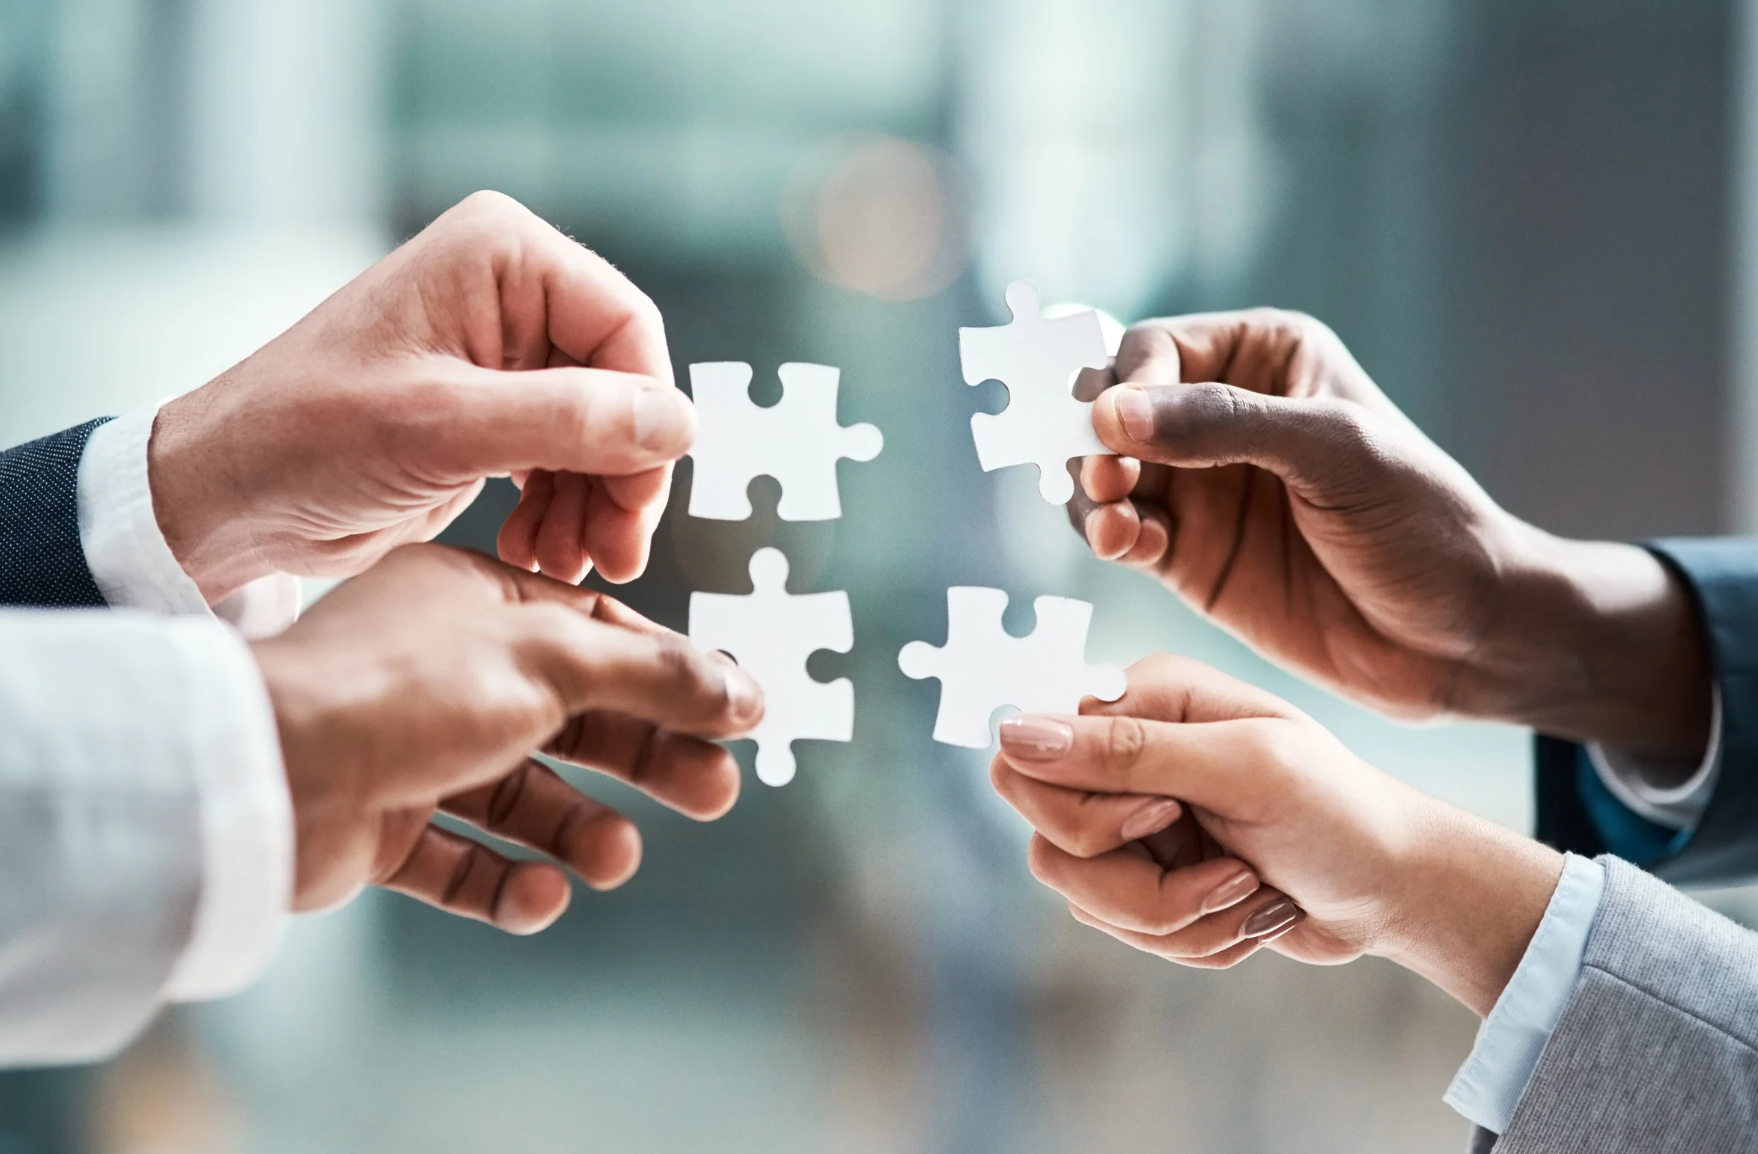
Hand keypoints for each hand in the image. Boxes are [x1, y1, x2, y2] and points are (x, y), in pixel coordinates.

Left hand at [149, 190, 690, 601]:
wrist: (226, 497)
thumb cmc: (304, 437)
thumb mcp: (445, 428)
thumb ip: (571, 420)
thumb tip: (678, 422)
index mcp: (501, 257)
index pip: (627, 327)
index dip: (647, 417)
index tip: (641, 497)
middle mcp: (509, 293)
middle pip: (623, 385)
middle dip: (622, 475)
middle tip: (614, 552)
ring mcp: (503, 355)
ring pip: (603, 430)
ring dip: (597, 504)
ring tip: (568, 564)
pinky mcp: (492, 412)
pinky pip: (567, 458)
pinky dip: (565, 509)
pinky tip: (539, 551)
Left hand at [249, 543, 763, 933]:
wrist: (262, 772)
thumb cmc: (400, 688)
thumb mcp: (552, 658)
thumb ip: (655, 676)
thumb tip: (742, 691)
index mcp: (475, 599)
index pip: (597, 631)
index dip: (671, 674)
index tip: (737, 713)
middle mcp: (444, 669)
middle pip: (571, 715)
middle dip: (644, 757)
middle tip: (716, 792)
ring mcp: (408, 748)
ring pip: (520, 795)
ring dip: (578, 830)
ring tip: (616, 858)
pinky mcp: (378, 825)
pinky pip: (460, 861)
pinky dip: (505, 884)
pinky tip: (540, 897)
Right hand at [990, 654, 1563, 1015]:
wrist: (1396, 890)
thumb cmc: (1338, 812)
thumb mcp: (1242, 770)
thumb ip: (1126, 751)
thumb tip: (1011, 731)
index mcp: (1142, 698)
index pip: (1029, 756)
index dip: (1087, 809)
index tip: (1170, 817)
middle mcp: (1124, 754)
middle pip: (1049, 838)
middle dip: (1140, 885)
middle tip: (1224, 874)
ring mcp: (1130, 821)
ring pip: (1081, 894)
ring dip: (1176, 918)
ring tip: (1249, 895)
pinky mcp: (1146, 877)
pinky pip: (1119, 927)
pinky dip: (1192, 938)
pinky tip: (1249, 911)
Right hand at [1069, 310, 1710, 761]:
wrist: (1458, 636)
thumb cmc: (1423, 523)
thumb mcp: (1334, 452)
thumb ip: (1223, 424)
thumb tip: (1113, 414)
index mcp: (1263, 360)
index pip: (1155, 351)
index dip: (1126, 384)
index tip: (1116, 427)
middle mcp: (1218, 417)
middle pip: (1111, 408)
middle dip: (1092, 439)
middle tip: (1108, 478)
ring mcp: (1197, 489)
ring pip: (1101, 473)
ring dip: (1091, 491)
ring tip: (1114, 521)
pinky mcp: (1186, 555)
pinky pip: (1120, 533)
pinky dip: (1109, 536)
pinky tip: (1127, 547)